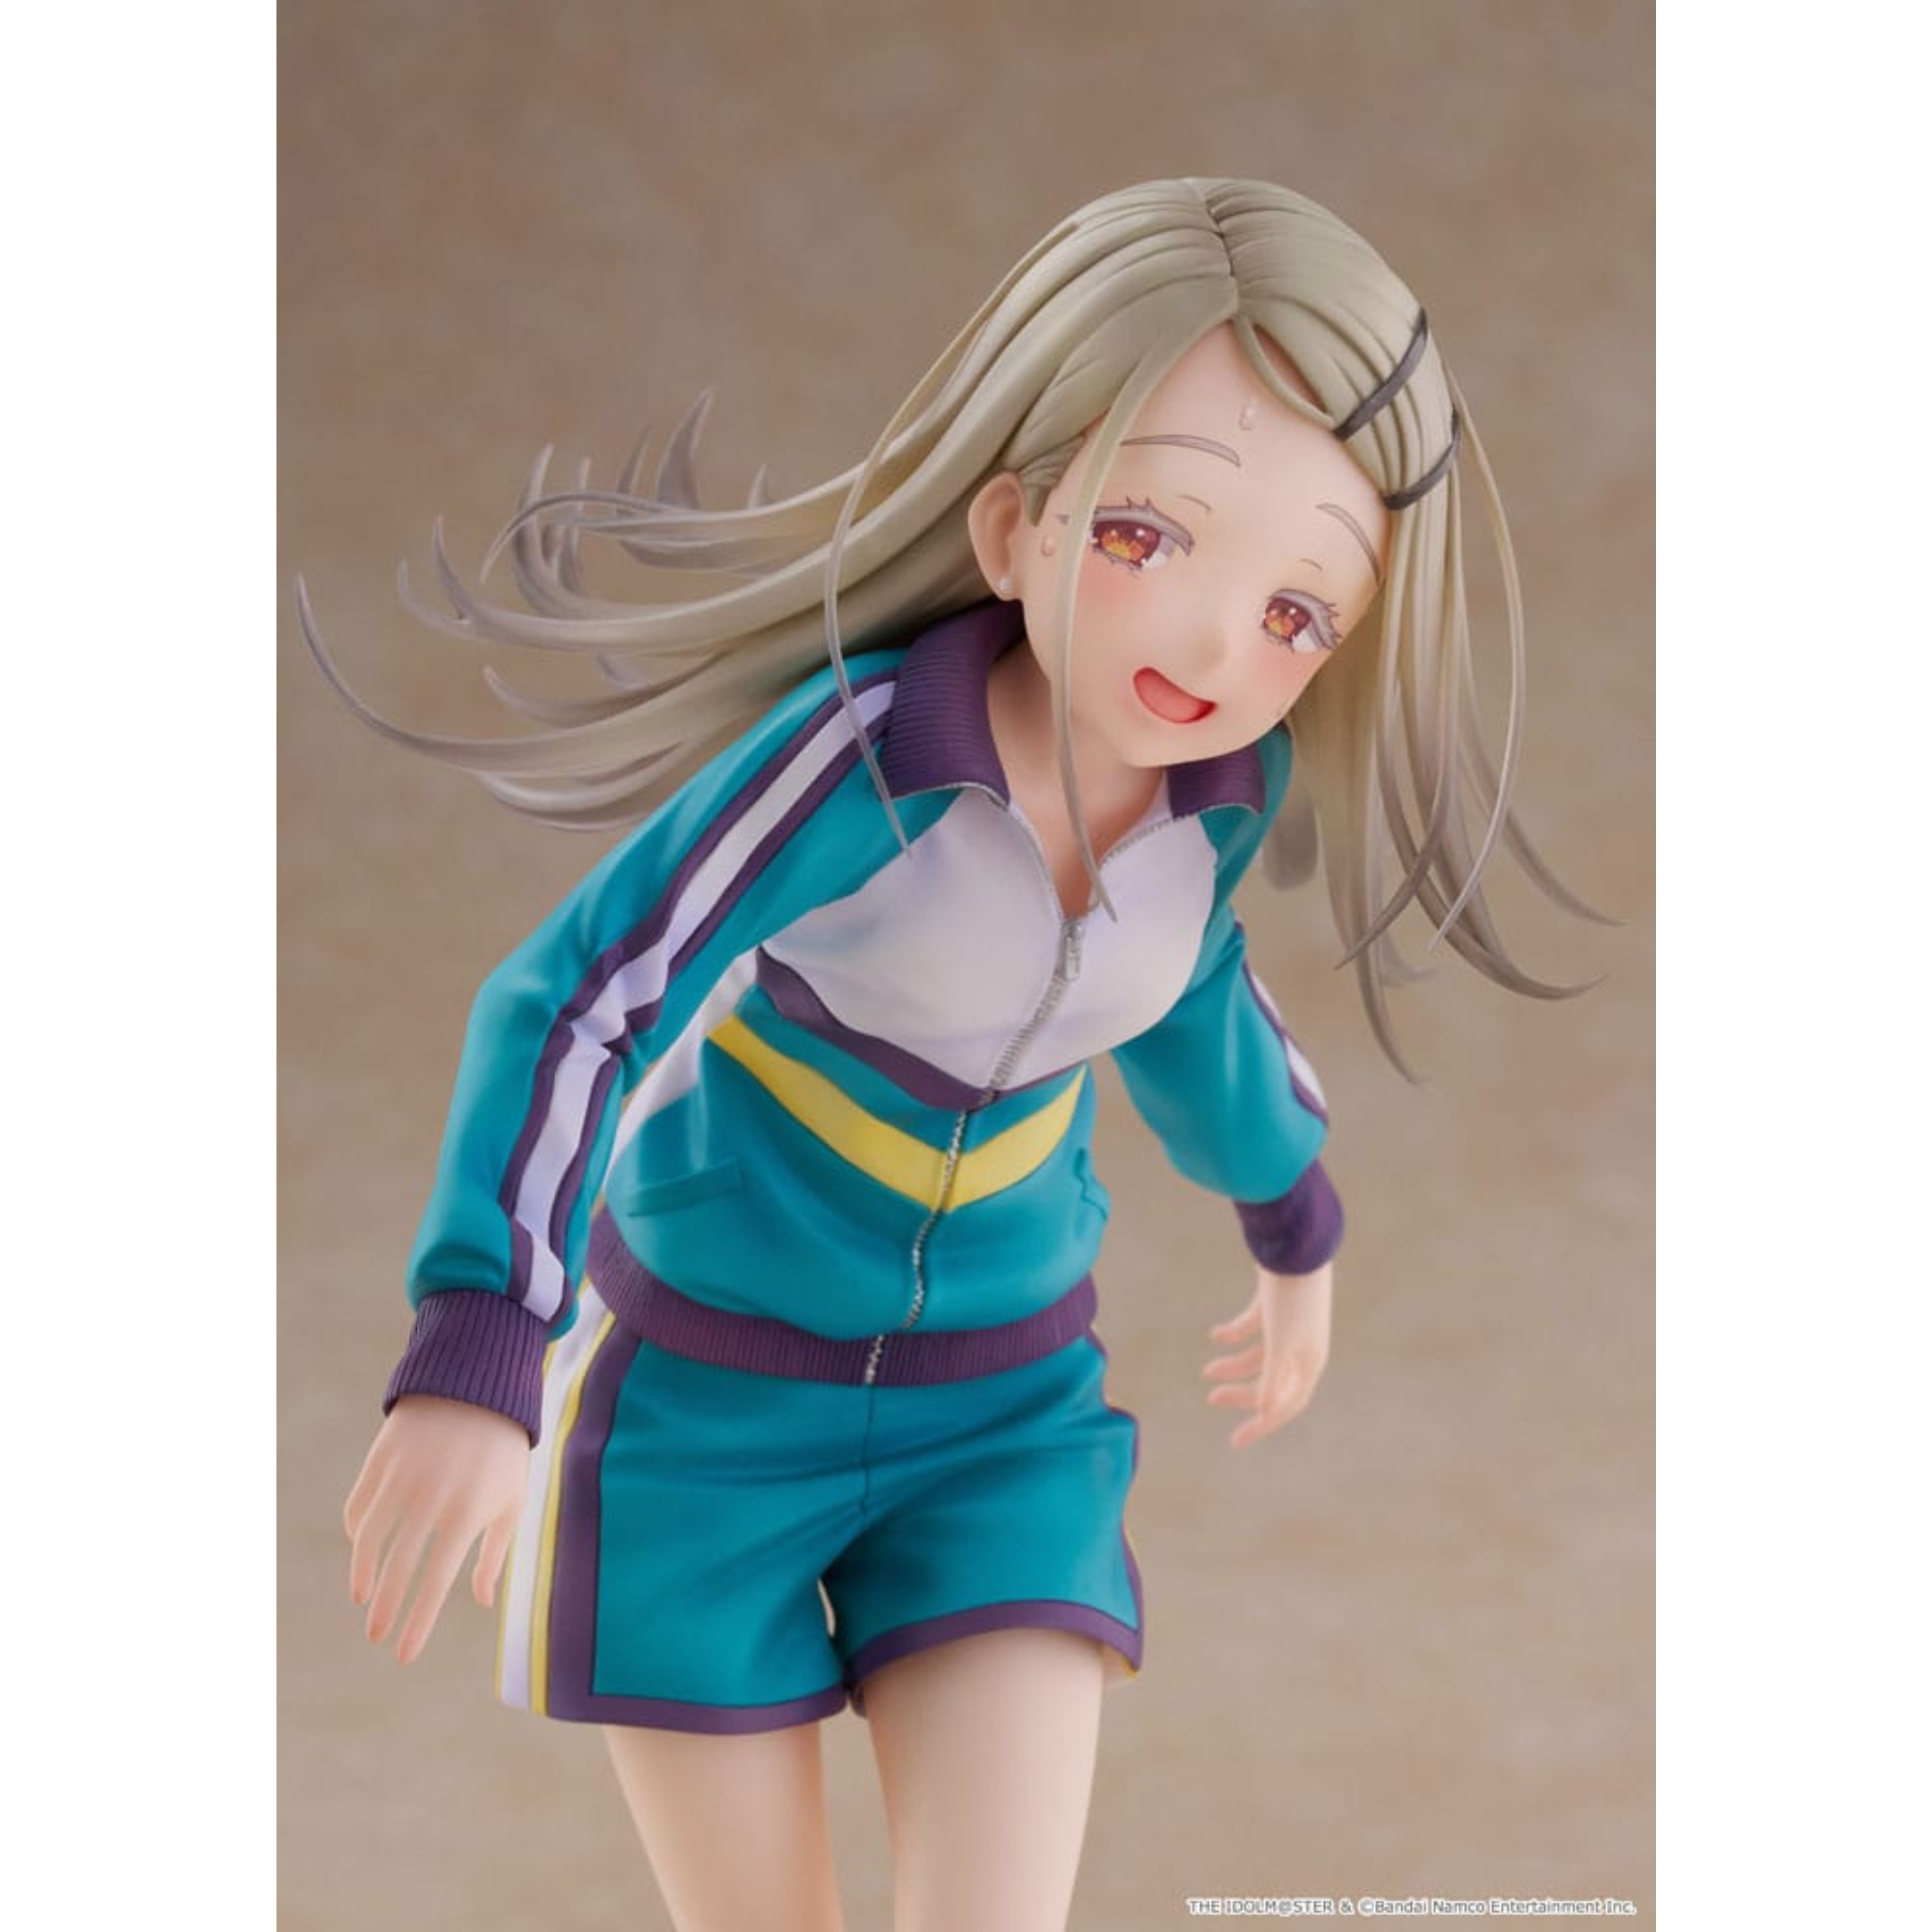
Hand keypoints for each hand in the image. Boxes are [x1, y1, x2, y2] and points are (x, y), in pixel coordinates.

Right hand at [343, 1394, 529, 1663]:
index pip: (436, 1582)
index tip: (403, 1655)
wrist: (477, 1382)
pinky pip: (359, 1508)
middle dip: (384, 1610)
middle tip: (376, 1637)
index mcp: (467, 1513)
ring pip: (369, 1541)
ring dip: (363, 1576)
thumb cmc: (502, 1449)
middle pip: (397, 1570)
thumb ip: (494, 1553)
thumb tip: (481, 1601)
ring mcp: (400, 1479)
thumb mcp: (510, 1499)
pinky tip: (362, 1551)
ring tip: (364, 1600)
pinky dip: (358, 1534)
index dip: (418, 1623)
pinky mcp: (379, 1461)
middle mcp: (429, 1499)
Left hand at [1203, 1261, 1332, 1448]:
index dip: (1261, 1425)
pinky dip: (1234, 1333)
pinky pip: (1252, 1327)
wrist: (1294, 1246)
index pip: (1285, 1405)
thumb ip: (1275, 1378)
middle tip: (1211, 1399)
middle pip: (1270, 1383)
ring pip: (1259, 1357)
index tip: (1235, 1441)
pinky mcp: (1273, 1302)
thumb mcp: (1282, 1341)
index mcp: (1308, 1363)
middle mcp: (1301, 1348)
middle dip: (1242, 1394)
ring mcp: (1287, 1324)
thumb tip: (1267, 1412)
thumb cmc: (1292, 1298)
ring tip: (1206, 1372)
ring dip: (1233, 1365)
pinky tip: (1215, 1335)